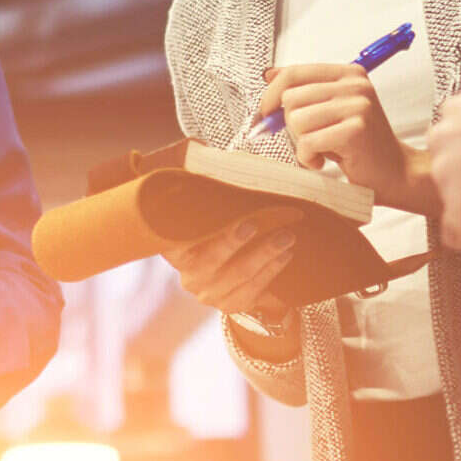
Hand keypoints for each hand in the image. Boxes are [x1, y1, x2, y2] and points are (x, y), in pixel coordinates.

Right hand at [161, 207, 302, 313]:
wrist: (225, 271)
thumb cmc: (215, 232)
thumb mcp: (205, 216)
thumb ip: (202, 195)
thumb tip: (204, 154)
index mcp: (175, 252)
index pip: (179, 240)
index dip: (193, 228)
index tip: (209, 214)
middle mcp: (189, 277)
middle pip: (211, 260)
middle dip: (234, 242)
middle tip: (255, 223)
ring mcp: (210, 295)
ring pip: (239, 275)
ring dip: (265, 254)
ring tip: (286, 236)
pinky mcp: (230, 305)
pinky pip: (254, 290)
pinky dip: (272, 270)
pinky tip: (285, 255)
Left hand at [258, 63, 429, 210]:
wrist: (394, 173)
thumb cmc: (358, 144)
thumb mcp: (329, 109)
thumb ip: (304, 90)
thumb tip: (269, 75)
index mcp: (348, 74)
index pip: (294, 73)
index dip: (271, 94)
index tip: (266, 112)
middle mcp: (355, 85)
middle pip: (291, 98)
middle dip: (292, 125)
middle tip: (313, 137)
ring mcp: (358, 106)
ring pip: (296, 120)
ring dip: (301, 142)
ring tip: (322, 149)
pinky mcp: (356, 130)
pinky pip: (307, 142)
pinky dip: (308, 157)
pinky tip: (325, 160)